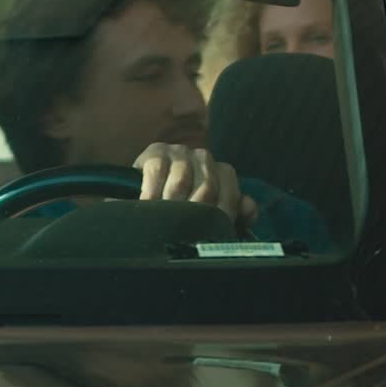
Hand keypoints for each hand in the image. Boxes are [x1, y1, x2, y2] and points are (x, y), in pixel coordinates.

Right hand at [133, 143, 257, 228]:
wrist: (136, 195)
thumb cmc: (178, 210)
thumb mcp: (206, 215)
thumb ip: (232, 212)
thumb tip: (249, 207)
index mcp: (221, 172)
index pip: (230, 192)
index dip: (221, 215)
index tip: (208, 235)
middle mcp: (203, 157)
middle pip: (207, 187)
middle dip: (194, 214)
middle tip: (183, 232)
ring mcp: (180, 152)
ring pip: (182, 180)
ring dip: (172, 205)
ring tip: (164, 221)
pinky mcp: (156, 151)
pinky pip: (157, 170)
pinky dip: (152, 191)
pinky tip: (147, 205)